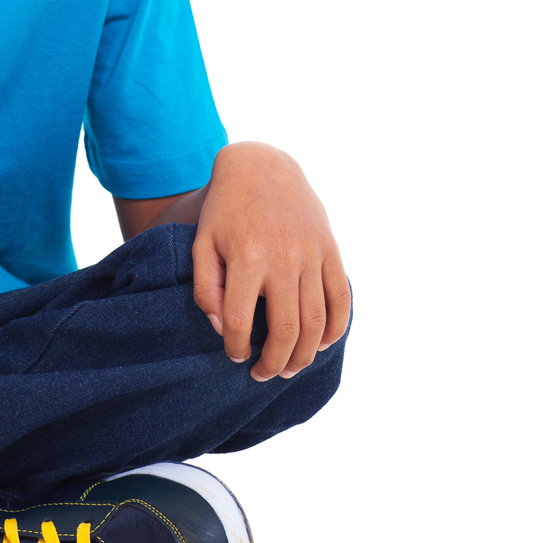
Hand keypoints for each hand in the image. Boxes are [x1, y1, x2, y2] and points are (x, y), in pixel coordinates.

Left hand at [190, 143, 350, 381]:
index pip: (241, 322)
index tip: (235, 356)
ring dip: (305, 355)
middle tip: (263, 375)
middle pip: (286, 330)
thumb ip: (207, 289)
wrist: (262, 167)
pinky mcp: (330, 250)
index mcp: (247, 258)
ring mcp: (311, 255)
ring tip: (290, 368)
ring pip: (316, 322)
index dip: (238, 348)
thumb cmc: (225, 210)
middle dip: (275, 363)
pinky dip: (336, 328)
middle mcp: (283, 259)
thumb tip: (222, 329)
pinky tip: (321, 344)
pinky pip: (341, 298)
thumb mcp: (201, 244)